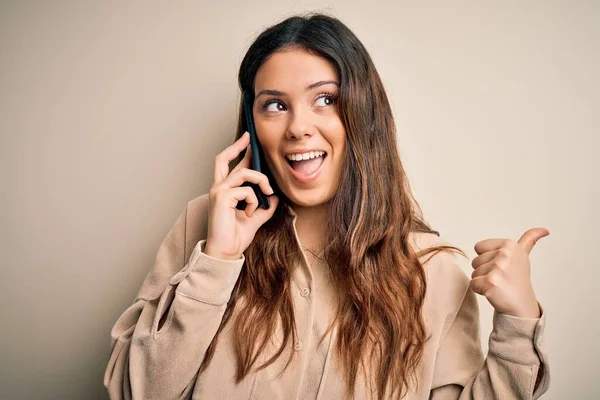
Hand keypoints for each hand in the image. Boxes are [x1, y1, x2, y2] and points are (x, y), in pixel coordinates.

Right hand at [204, 131, 278, 259]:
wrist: (226, 252)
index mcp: (224, 191)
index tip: (248, 140)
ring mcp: (218, 192)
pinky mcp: (221, 198)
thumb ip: (264, 206)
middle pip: (224, 158)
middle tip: (250, 138)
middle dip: (238, 146)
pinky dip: (253, 201)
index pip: (228, 165)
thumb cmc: (236, 236)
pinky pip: (245, 191)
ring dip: (260, 181)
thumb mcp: (256, 217)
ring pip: (244, 174)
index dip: (237, 150)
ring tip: (267, 192)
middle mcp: (218, 188)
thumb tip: (274, 196)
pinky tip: (250, 212)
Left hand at [470, 228, 548, 317]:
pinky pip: (473, 284)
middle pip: (475, 261)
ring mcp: (498, 268)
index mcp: (509, 244)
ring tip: (499, 285)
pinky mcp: (490, 282)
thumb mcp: (523, 256)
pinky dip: (480, 290)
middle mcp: (505, 254)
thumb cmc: (518, 280)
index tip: (502, 266)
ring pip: (474, 272)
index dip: (487, 258)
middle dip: (485, 271)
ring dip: (483, 281)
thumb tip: (545, 230)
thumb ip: (529, 239)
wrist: (521, 305)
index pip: (479, 247)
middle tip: (501, 278)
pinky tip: (494, 292)